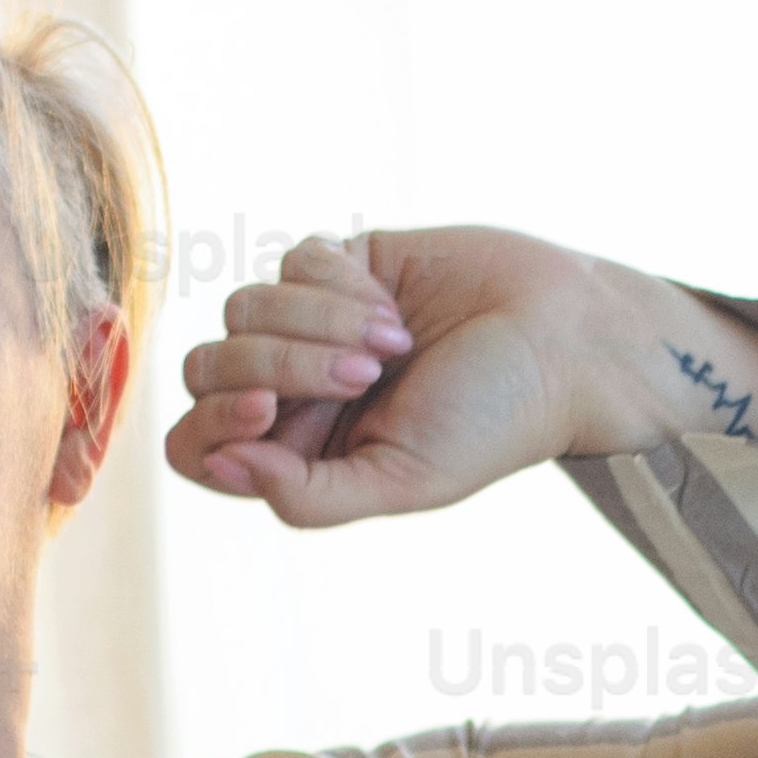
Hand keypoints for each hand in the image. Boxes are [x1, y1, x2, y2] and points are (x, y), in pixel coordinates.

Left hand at [165, 228, 757, 525]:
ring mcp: (312, 325)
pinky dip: (340, 283)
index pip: (196, 446)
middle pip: (208, 369)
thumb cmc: (493, 423)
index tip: (266, 410)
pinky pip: (292, 261)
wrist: (562, 340)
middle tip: (361, 373)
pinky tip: (396, 306)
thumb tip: (224, 465)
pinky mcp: (341, 265)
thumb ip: (308, 496)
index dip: (209, 426)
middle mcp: (295, 392)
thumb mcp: (405, 481)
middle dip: (278, 364)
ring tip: (395, 343)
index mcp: (300, 457)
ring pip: (242, 308)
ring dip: (318, 322)